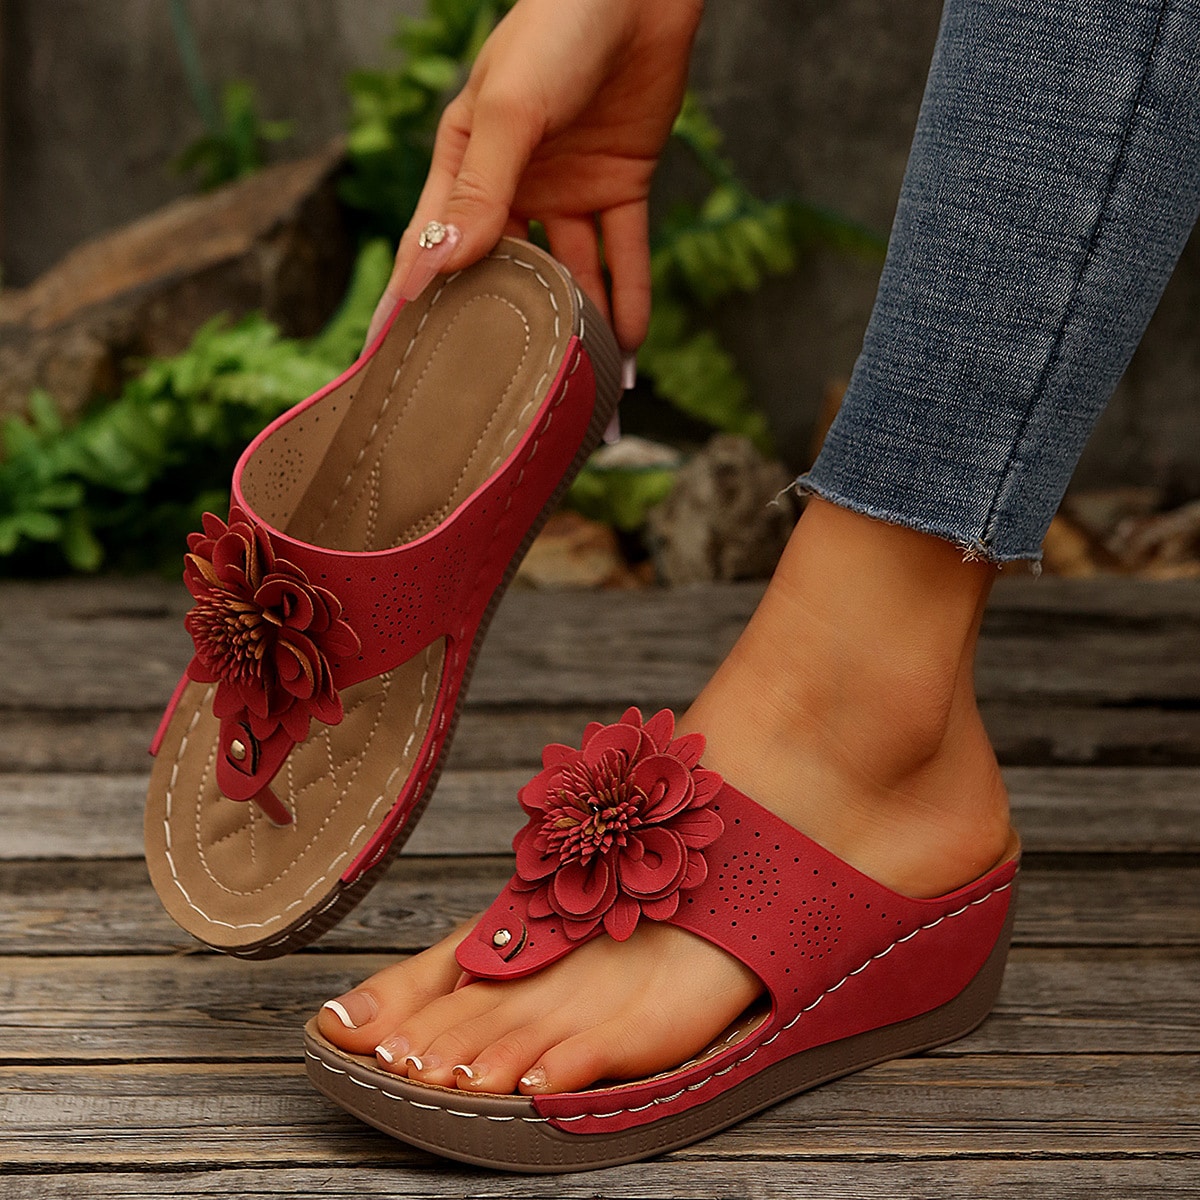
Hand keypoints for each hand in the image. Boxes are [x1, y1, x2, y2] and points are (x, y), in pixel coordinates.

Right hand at [366, 0, 703, 352]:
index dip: (410, 303)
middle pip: (501, 274)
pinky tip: (632, 345)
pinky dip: (629, 296)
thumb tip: (441, 266)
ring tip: (579, 387)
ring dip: (578, 328)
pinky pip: (622, 252)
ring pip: (569, 274)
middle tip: (496, 396)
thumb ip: (479, 189)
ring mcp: (565, 190)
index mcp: (464, 164)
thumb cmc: (557, 28)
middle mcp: (511, 186)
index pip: (429, 247)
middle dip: (501, 331)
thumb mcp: (507, 110)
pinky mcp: (618, 187)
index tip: (387, 362)